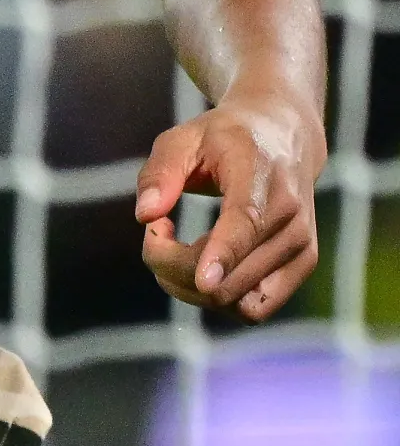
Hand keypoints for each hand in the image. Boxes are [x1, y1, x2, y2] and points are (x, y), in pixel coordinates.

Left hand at [134, 92, 323, 321]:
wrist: (283, 137)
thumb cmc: (225, 138)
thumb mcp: (183, 138)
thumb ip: (161, 172)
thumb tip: (145, 214)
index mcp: (262, 180)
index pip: (246, 224)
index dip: (223, 255)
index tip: (203, 281)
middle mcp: (291, 221)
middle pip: (230, 277)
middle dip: (174, 267)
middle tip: (155, 229)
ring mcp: (301, 250)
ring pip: (240, 301)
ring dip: (190, 288)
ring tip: (173, 246)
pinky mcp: (300, 268)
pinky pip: (253, 308)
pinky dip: (216, 297)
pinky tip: (198, 264)